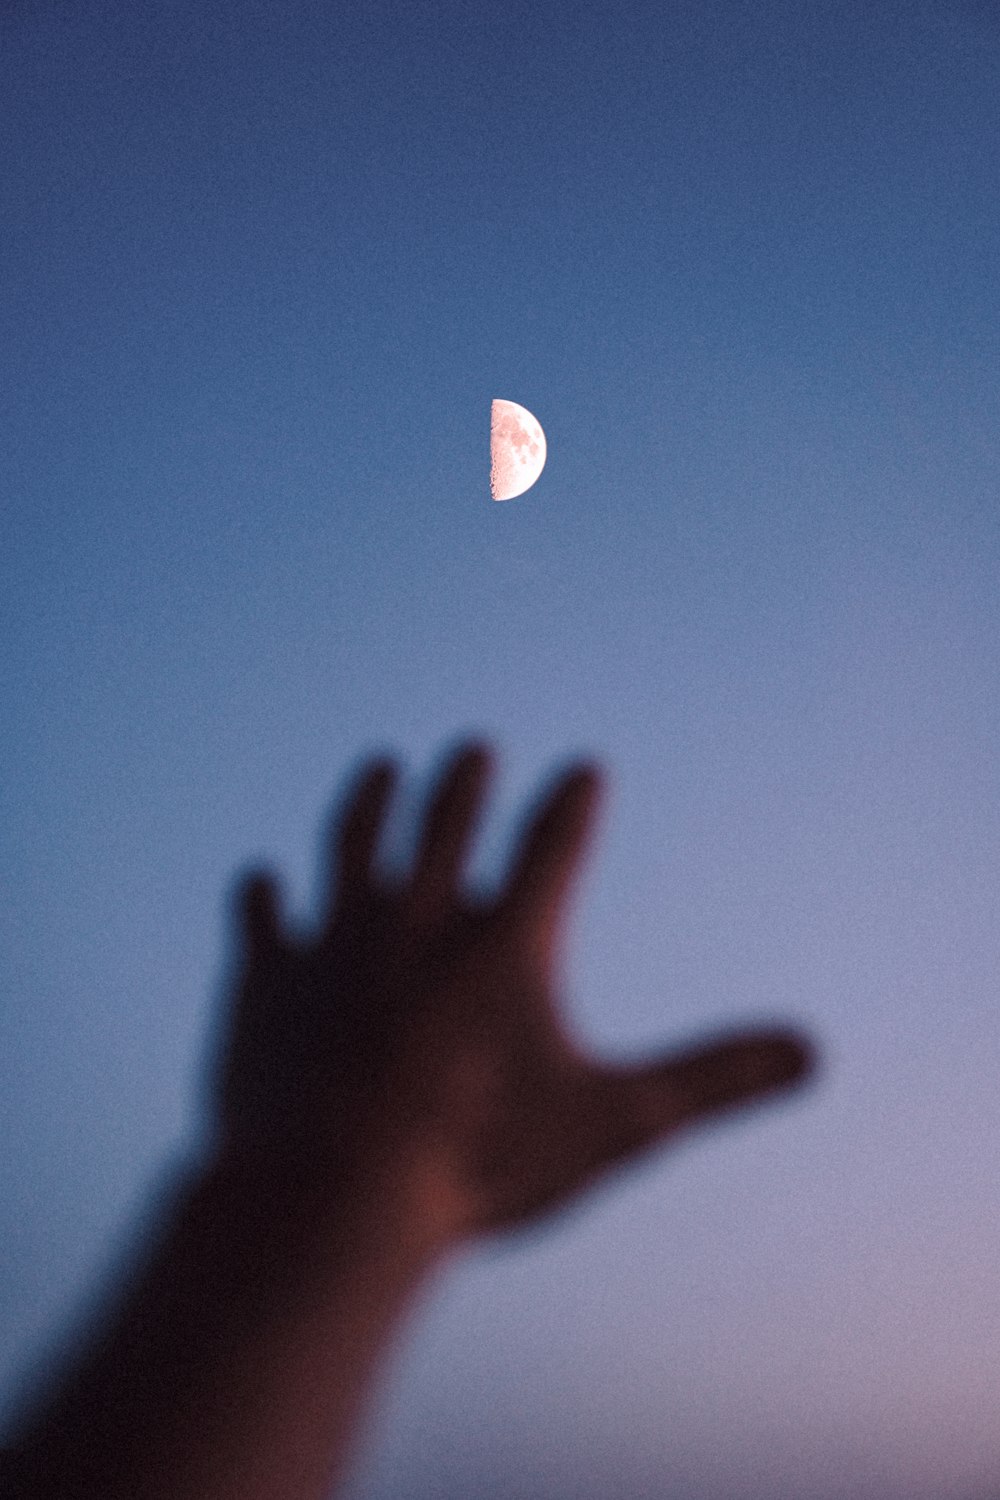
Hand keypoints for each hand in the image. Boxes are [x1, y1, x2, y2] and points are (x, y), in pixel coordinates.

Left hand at [214, 740, 813, 1248]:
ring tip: (381, 768)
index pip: (553, 845)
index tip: (584, 766)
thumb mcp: (616, 1124)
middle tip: (473, 750)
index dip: (573, 803)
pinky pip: (258, 921)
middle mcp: (415, 920)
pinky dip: (262, 898)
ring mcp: (331, 942)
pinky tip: (260, 880)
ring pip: (350, 843)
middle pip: (443, 822)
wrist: (326, 1196)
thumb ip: (714, 1078)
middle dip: (463, 782)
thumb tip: (814, 1051)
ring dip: (369, 800)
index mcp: (503, 943)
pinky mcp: (262, 980)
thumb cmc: (479, 1164)